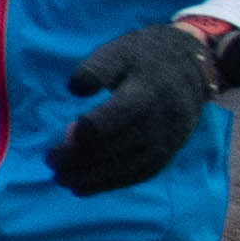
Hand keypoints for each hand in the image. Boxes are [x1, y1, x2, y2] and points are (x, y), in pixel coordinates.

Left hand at [51, 21, 239, 195]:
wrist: (189, 68)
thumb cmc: (142, 59)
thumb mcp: (118, 52)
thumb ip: (96, 69)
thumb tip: (75, 89)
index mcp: (148, 92)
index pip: (122, 114)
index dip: (93, 127)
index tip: (67, 134)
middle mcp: (161, 120)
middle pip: (121, 145)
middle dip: (83, 157)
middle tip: (50, 160)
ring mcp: (167, 140)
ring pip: (128, 166)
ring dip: (92, 177)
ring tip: (60, 178)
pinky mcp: (167, 153)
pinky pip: (139, 174)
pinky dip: (110, 184)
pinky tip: (81, 187)